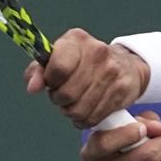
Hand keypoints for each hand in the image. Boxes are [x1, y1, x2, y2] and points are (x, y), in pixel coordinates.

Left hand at [24, 28, 149, 127]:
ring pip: (78, 110)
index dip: (49, 81)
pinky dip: (85, 120)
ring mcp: (112, 72)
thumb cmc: (85, 62)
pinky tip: (87, 110)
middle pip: (66, 94)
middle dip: (59, 99)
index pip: (58, 67)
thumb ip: (39, 70)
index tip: (51, 82)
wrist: (127, 66)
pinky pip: (93, 118)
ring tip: (74, 103)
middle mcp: (98, 52)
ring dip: (71, 112)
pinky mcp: (122, 91)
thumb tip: (33, 87)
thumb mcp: (60, 57)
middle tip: (62, 95)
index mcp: (77, 40)